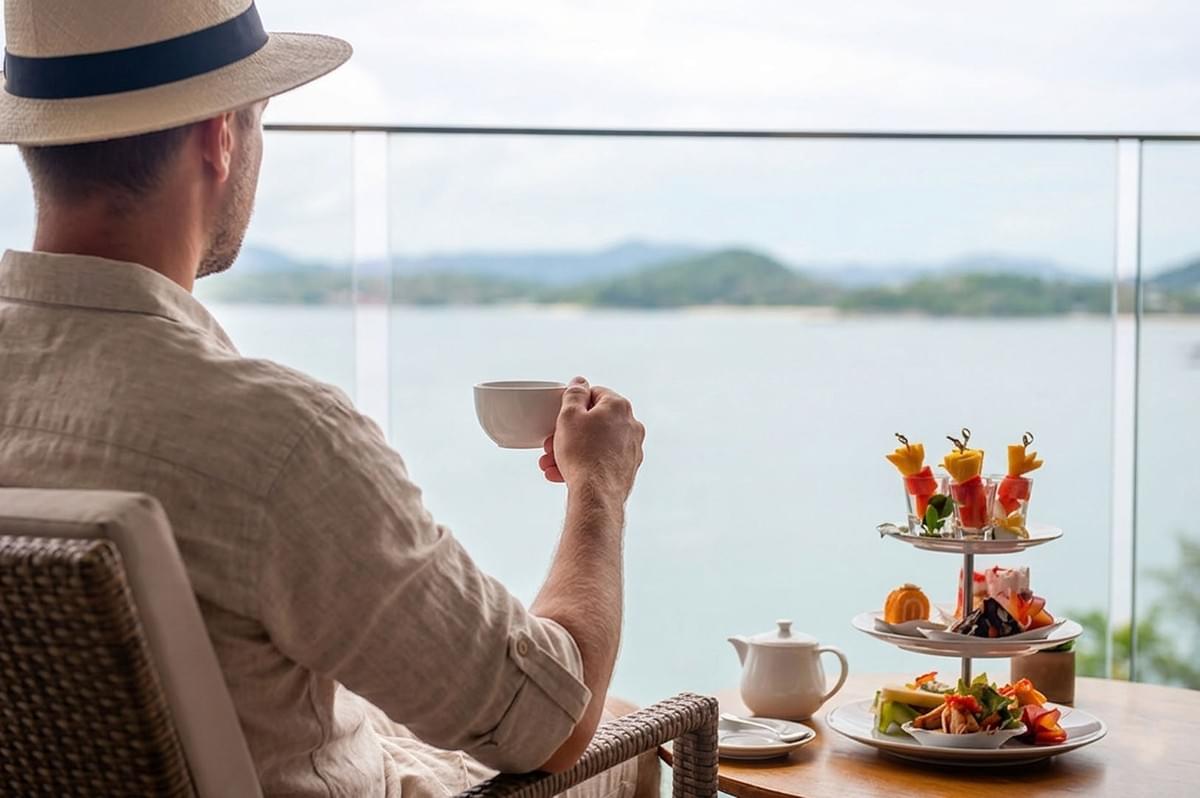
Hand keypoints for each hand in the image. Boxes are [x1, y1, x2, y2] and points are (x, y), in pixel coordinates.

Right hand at [538, 377, 644, 498]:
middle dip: (568, 433)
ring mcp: (631, 448)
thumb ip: (574, 394)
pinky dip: (583, 464)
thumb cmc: (583, 454)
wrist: (595, 495)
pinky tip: (562, 474)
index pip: (594, 393)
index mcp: (619, 406)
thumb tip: (579, 382)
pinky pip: (600, 460)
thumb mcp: (569, 416)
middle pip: (594, 422)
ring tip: (550, 463)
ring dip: (571, 450)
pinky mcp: (627, 468)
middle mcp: (631, 425)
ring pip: (595, 443)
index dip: (574, 404)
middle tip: (550, 443)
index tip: (561, 417)